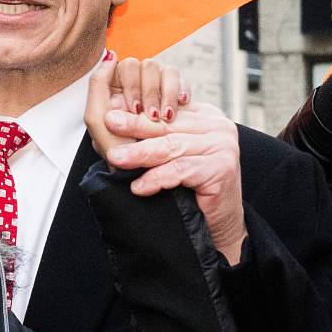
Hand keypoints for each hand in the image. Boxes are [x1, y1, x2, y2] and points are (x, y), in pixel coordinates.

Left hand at [84, 51, 190, 147]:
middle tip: (152, 115)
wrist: (155, 181)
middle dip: (151, 91)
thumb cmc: (122, 155)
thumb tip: (109, 54)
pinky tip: (181, 104)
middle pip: (148, 65)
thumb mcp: (99, 122)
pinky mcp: (179, 101)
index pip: (126, 66)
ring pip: (166, 70)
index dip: (132, 84)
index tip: (134, 108)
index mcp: (116, 92)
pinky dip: (181, 90)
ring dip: (167, 92)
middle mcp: (137, 89)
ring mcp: (158, 93)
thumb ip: (97, 85)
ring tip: (167, 116)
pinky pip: (182, 80)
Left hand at [94, 60, 246, 264]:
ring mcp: (222, 146)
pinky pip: (181, 170)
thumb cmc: (193, 188)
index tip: (110, 113)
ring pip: (172, 146)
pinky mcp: (222, 168)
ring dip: (140, 153)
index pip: (166, 110)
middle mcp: (217, 126)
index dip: (137, 112)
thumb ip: (152, 134)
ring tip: (115, 158)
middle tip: (108, 123)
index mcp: (205, 116)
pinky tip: (138, 186)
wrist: (221, 222)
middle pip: (167, 125)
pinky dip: (157, 178)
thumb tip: (111, 118)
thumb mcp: (171, 153)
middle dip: (134, 126)